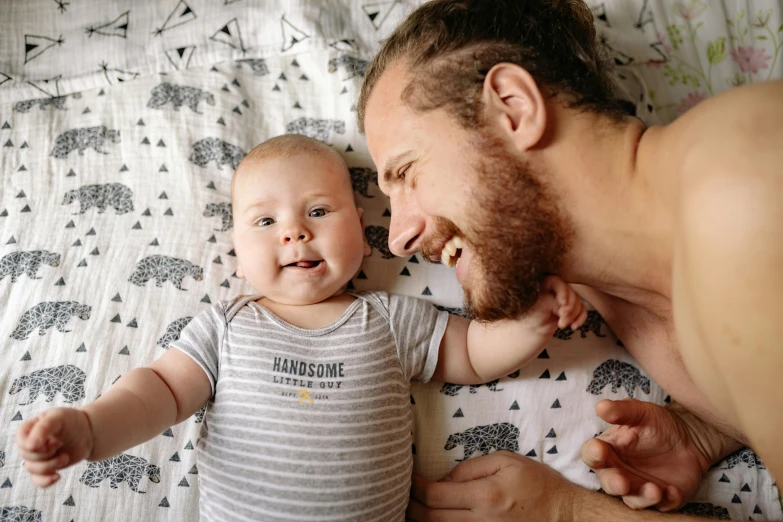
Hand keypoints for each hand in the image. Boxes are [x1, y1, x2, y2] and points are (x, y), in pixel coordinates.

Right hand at [16, 407, 93, 486]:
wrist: (87, 433)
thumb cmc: (71, 421)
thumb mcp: (58, 417)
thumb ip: (43, 427)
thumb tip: (30, 446)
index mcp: (30, 428)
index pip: (20, 440)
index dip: (33, 445)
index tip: (51, 440)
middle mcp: (30, 443)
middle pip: (26, 455)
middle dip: (45, 453)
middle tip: (60, 444)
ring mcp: (37, 456)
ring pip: (32, 468)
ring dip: (50, 465)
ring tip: (66, 457)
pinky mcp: (46, 467)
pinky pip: (37, 480)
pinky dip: (46, 481)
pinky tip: (58, 476)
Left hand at [407, 451, 578, 520]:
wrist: (567, 517)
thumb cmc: (538, 484)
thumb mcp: (507, 462)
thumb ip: (471, 468)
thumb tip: (445, 479)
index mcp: (484, 496)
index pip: (435, 495)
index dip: (415, 487)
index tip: (407, 477)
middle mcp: (481, 521)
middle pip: (431, 518)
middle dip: (410, 506)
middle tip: (399, 493)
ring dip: (420, 521)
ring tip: (408, 508)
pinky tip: (431, 519)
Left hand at [539, 276, 587, 329]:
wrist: (534, 329)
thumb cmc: (532, 316)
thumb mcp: (537, 309)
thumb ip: (547, 301)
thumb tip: (559, 300)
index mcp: (544, 284)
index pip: (555, 280)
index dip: (562, 290)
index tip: (563, 302)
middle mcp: (556, 288)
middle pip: (570, 291)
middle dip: (569, 306)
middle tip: (562, 316)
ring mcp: (566, 297)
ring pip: (578, 301)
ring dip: (573, 315)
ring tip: (562, 325)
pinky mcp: (572, 306)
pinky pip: (583, 309)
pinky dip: (580, 318)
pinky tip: (574, 327)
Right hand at [581, 399, 716, 510]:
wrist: (690, 438)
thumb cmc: (658, 423)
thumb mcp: (640, 412)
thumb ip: (620, 410)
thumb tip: (600, 406)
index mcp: (609, 450)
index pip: (592, 454)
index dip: (593, 454)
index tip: (599, 450)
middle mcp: (619, 471)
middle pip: (608, 483)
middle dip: (614, 484)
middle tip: (622, 482)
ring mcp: (639, 487)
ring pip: (633, 500)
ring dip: (642, 497)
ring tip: (655, 490)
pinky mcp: (662, 498)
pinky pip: (662, 505)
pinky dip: (666, 500)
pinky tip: (672, 491)